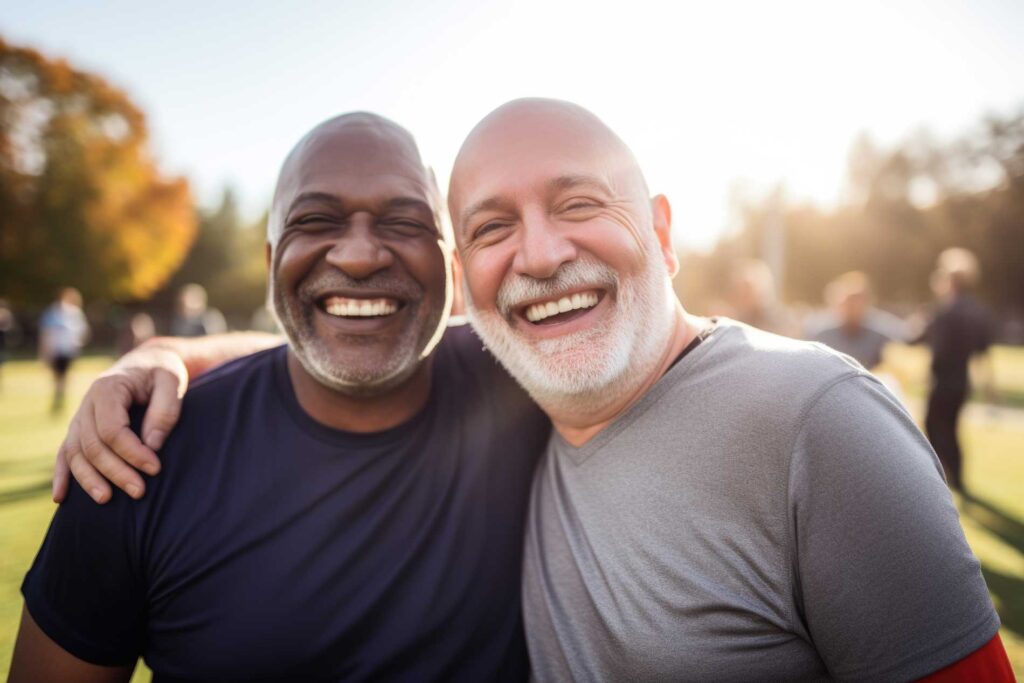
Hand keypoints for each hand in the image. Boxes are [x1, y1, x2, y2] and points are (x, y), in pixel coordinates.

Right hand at [53, 347, 188, 503]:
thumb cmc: (162, 372)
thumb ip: (165, 410)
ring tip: (106, 499)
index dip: (131, 452)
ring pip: (75, 452)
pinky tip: (61, 497)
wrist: (148, 362)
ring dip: (88, 479)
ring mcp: (80, 416)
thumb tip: (152, 444)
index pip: (112, 429)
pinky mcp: (80, 428)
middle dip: (115, 471)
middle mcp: (87, 403)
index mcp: (108, 388)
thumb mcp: (172, 381)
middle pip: (93, 445)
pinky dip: (62, 475)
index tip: (155, 468)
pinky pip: (64, 453)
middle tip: (140, 492)